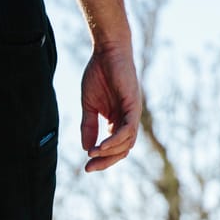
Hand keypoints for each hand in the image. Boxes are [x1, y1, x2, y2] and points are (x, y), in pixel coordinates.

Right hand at [79, 42, 140, 172]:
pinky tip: (102, 145)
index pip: (113, 147)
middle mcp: (127, 120)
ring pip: (127, 143)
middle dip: (106, 161)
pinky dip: (116, 139)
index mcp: (117, 120)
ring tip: (93, 154)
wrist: (106, 51)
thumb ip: (89, 126)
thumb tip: (86, 149)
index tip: (86, 167)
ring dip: (110, 152)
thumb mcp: (89, 105)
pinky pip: (128, 129)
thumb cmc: (98, 74)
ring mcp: (132, 113)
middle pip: (122, 150)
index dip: (101, 159)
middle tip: (89, 168)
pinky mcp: (133, 105)